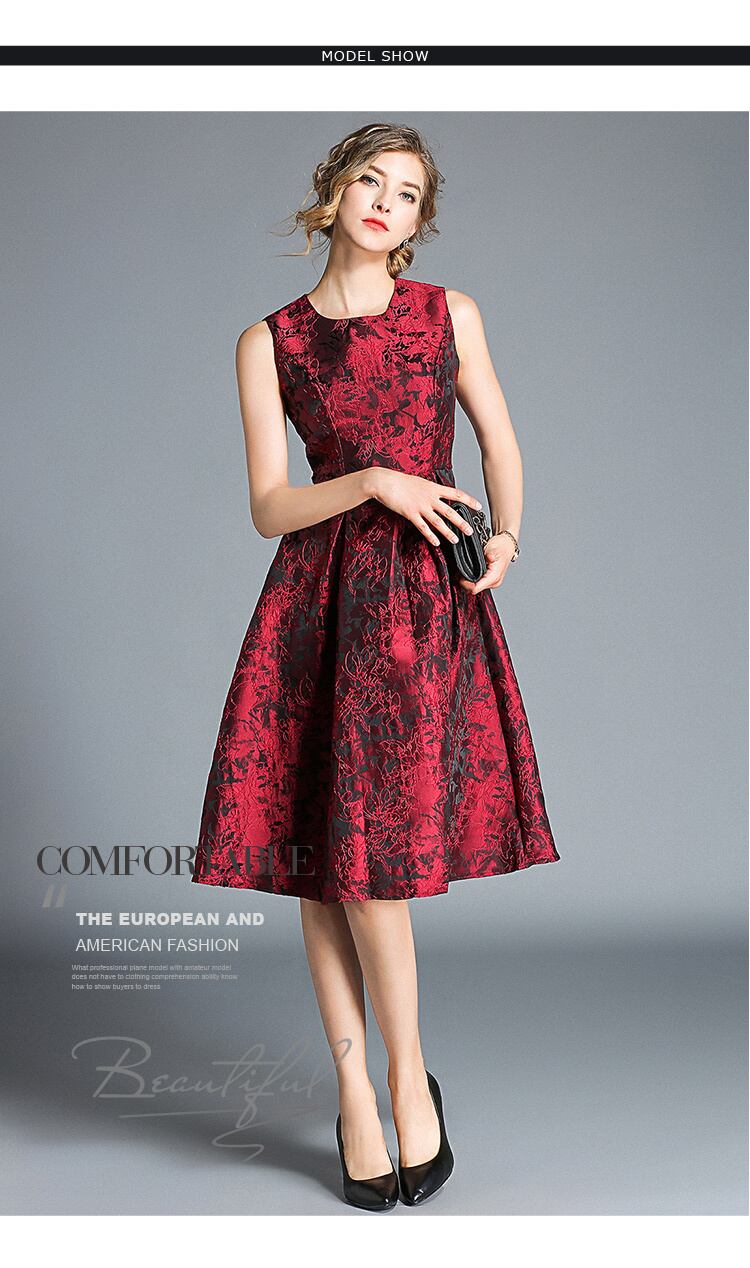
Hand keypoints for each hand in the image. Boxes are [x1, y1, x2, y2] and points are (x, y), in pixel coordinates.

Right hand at [367, 468, 482, 547]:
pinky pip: (423, 527)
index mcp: (433, 488)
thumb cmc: (401, 481)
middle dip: (462, 522)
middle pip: (450, 511)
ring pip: (438, 522)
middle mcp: (430, 497)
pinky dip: (430, 536)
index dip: (469, 500)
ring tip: (456, 540)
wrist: (385, 481)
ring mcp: (420, 506)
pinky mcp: (410, 513)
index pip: (456, 494)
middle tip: (470, 531)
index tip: (479, 506)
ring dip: (448, 532)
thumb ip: (430, 490)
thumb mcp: (420, 482)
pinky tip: (436, 543)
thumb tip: (438, 494)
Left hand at [458, 532, 516, 595]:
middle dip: (465, 582)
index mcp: (494, 577)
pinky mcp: (489, 580)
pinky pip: (478, 583)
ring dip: (468, 581)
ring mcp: (492, 582)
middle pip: (474, 589)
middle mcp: (494, 582)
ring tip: (462, 572)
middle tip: (458, 573)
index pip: (476, 588)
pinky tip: (468, 572)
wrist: (507, 545)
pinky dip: (471, 579)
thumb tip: (489, 558)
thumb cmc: (501, 547)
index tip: (459, 576)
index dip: (466, 584)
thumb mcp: (494, 548)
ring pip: (475, 587)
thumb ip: (490, 555)